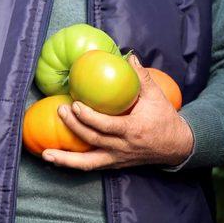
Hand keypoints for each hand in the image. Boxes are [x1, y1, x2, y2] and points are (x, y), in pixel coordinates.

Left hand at [41, 55, 193, 169]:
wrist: (177, 146)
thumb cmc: (165, 118)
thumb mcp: (156, 95)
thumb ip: (142, 76)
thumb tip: (129, 55)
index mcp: (132, 131)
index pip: (106, 126)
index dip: (89, 118)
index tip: (76, 105)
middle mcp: (123, 148)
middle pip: (93, 140)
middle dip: (74, 126)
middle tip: (60, 110)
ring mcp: (118, 158)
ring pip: (89, 163)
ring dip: (66, 159)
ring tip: (46, 154)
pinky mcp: (114, 163)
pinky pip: (92, 166)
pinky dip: (74, 165)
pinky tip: (57, 159)